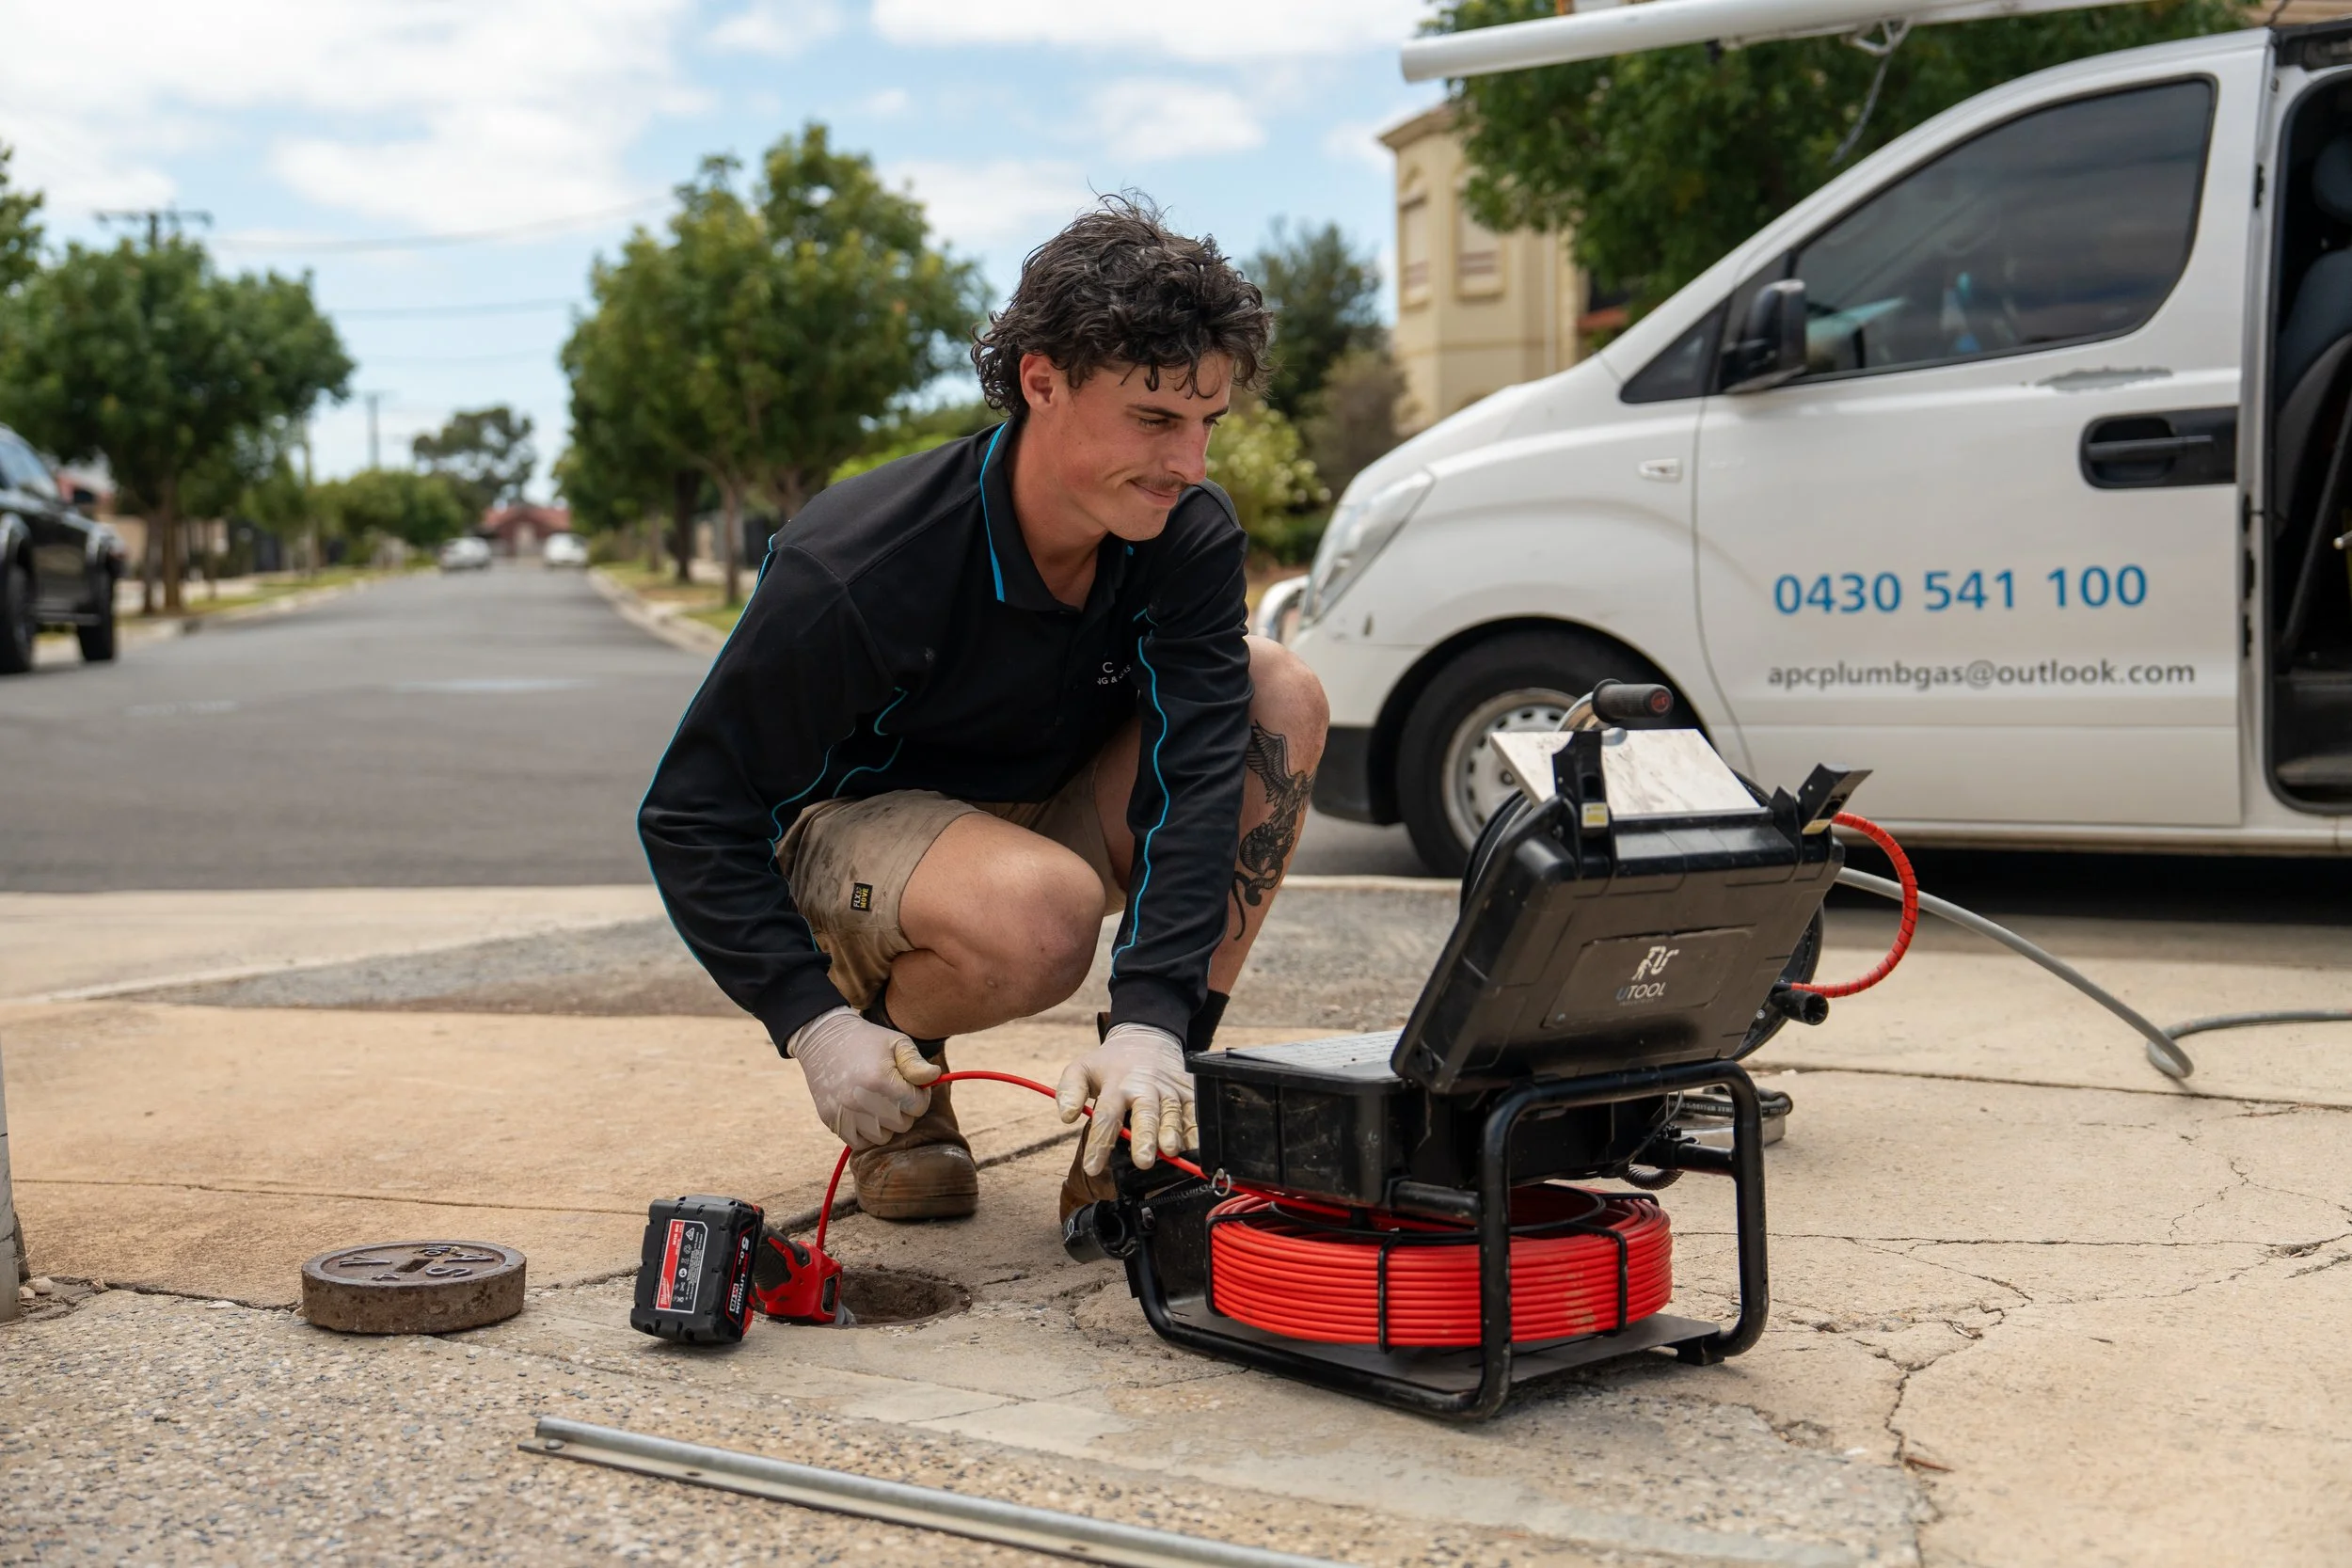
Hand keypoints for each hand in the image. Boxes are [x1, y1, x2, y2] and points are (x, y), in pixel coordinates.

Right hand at [787, 1007, 940, 1149]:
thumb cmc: (867, 1040)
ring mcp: (844, 1112)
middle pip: (902, 1124)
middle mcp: (861, 1100)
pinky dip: (866, 1132)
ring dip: (886, 1123)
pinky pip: (860, 1142)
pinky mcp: (831, 1120)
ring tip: (880, 1102)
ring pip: (882, 1137)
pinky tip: (866, 1112)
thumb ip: (917, 1063)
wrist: (822, 1039)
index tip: (911, 1084)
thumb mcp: (896, 1043)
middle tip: (895, 1092)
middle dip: (905, 1109)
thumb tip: (936, 1076)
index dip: (920, 1095)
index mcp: (881, 1079)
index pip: (918, 1107)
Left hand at [1055, 1023, 1193, 1174]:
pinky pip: (1195, 1112)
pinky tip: (1198, 1147)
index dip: (1099, 1142)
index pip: (1106, 1115)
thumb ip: (1069, 1091)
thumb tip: (1066, 1116)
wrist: (1147, 1038)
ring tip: (1171, 1151)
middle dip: (1145, 1137)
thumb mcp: (1082, 1068)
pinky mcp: (1189, 1092)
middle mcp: (1145, 1087)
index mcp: (1116, 1084)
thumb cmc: (1112, 1062)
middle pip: (1145, 1113)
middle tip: (1143, 1161)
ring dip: (1172, 1133)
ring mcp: (1169, 1090)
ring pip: (1173, 1113)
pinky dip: (1198, 1130)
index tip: (1092, 1168)